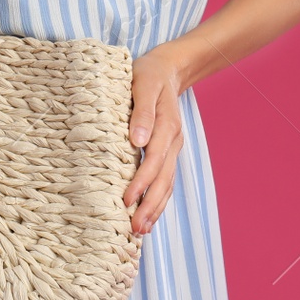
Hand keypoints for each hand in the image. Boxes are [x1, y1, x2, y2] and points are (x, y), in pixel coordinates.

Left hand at [125, 46, 186, 235]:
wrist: (168, 69)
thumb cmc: (149, 75)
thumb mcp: (142, 84)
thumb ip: (141, 111)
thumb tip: (137, 139)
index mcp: (166, 125)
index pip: (153, 160)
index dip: (141, 182)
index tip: (126, 201)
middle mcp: (172, 140)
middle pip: (163, 179)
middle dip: (150, 205)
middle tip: (135, 228)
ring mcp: (172, 148)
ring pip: (167, 183)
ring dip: (156, 208)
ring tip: (142, 230)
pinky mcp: (168, 151)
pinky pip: (166, 180)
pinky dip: (159, 199)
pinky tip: (149, 215)